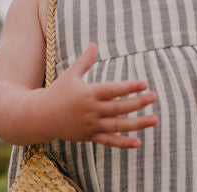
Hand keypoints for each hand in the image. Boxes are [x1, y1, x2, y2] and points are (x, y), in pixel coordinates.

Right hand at [41, 42, 158, 147]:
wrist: (41, 117)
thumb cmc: (57, 92)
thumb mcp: (70, 75)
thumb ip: (85, 61)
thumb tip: (94, 44)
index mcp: (88, 94)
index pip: (113, 90)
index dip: (129, 87)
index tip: (144, 83)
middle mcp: (91, 111)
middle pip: (119, 107)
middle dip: (138, 103)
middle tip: (154, 96)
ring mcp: (91, 125)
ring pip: (118, 125)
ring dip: (137, 123)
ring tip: (154, 119)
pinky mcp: (90, 136)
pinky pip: (109, 140)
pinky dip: (123, 143)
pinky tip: (138, 142)